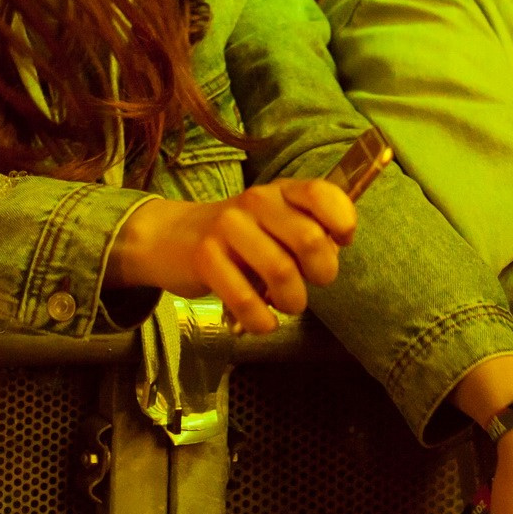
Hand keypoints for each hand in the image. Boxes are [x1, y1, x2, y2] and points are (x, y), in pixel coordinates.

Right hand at [106, 179, 356, 332]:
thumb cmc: (240, 236)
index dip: (342, 221)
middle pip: (309, 239)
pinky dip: (262, 320)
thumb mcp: (274, 222)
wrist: (171, 238)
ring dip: (294, 301)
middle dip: (322, 272)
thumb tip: (331, 256)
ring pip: (281, 272)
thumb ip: (308, 232)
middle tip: (313, 283)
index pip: (322, 193)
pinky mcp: (205, 258)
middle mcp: (256, 201)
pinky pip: (245, 299)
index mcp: (281, 191)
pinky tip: (264, 322)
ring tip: (288, 304)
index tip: (340, 243)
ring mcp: (228, 227)